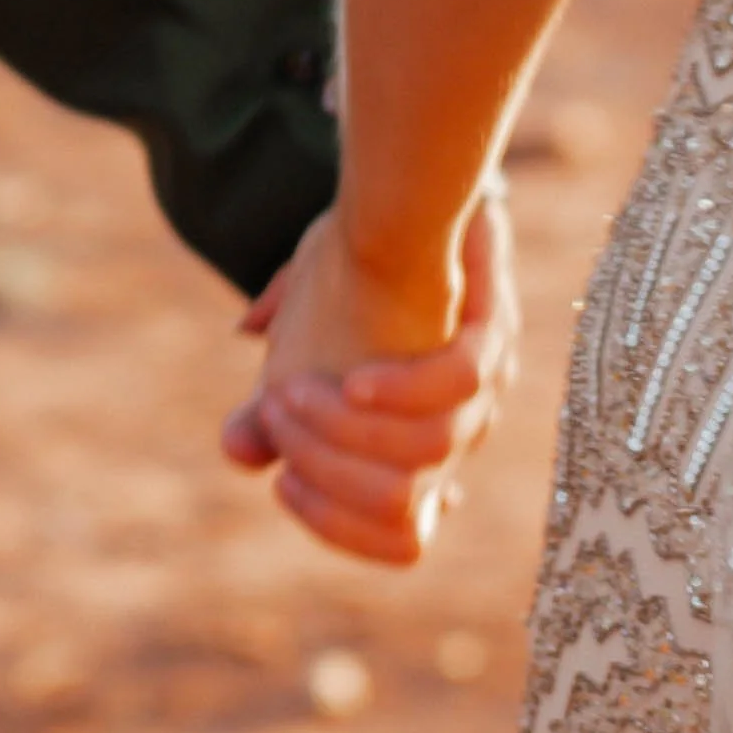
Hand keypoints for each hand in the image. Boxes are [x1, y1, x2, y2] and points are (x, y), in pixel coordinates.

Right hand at [219, 188, 516, 567]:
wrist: (402, 193)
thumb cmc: (350, 280)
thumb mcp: (301, 350)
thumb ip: (273, 403)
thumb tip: (240, 450)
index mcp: (418, 454)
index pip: (403, 538)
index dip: (342, 528)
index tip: (285, 486)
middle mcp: (459, 435)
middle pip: (403, 503)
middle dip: (325, 470)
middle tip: (276, 414)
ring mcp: (484, 390)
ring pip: (427, 450)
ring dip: (346, 430)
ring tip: (292, 390)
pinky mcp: (492, 333)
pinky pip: (460, 384)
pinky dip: (402, 389)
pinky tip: (355, 378)